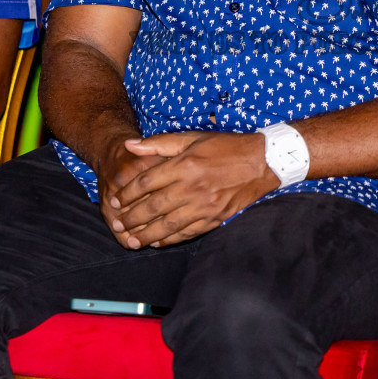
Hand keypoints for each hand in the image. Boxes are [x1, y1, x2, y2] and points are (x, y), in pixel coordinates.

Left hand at [107, 132, 274, 248]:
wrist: (262, 163)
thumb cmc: (226, 147)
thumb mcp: (193, 137)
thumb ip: (159, 143)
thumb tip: (130, 145)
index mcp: (185, 165)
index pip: (146, 182)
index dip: (126, 193)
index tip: (115, 199)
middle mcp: (192, 187)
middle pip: (152, 207)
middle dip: (131, 218)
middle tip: (117, 224)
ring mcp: (204, 206)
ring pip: (167, 225)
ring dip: (145, 234)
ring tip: (131, 240)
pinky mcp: (214, 218)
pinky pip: (187, 233)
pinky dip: (170, 239)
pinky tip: (157, 241)